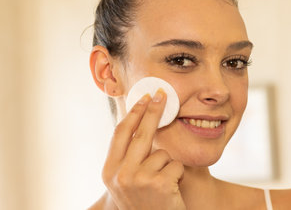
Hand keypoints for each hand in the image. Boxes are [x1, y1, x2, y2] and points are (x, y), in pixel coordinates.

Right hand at [102, 90, 185, 209]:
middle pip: (141, 133)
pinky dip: (177, 173)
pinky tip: (171, 189)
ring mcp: (139, 180)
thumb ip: (128, 157)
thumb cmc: (143, 202)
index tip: (144, 98)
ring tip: (163, 182)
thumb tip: (139, 122)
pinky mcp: (159, 184)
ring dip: (167, 164)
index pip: (120, 133)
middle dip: (153, 111)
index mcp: (109, 171)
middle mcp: (120, 175)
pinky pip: (175, 164)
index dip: (133, 113)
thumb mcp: (126, 181)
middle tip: (162, 95)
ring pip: (162, 153)